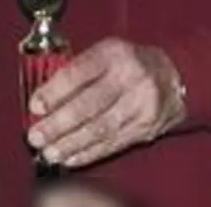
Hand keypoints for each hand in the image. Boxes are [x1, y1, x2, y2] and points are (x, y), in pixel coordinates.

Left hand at [26, 37, 185, 168]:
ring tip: (49, 152)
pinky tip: (70, 158)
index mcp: (115, 53)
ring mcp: (142, 103)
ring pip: (100, 128)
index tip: (35, 106)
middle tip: (36, 136)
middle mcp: (131, 76)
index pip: (79, 72)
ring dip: (71, 144)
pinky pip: (113, 143)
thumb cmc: (129, 63)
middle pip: (89, 104)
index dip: (55, 91)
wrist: (175, 75)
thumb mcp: (106, 53)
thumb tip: (43, 99)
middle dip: (58, 124)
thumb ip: (77, 71)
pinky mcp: (146, 126)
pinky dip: (89, 153)